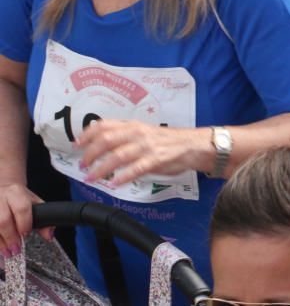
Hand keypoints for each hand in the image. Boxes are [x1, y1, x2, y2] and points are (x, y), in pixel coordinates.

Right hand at [0, 183, 48, 256]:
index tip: (26, 234)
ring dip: (0, 242)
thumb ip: (43, 219)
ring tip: (8, 252)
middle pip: (3, 220)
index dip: (24, 223)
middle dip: (11, 237)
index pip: (21, 208)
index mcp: (16, 192)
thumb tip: (49, 235)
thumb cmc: (18, 199)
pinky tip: (0, 248)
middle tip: (16, 248)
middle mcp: (0, 197)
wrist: (3, 189)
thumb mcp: (33, 204)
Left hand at [76, 120, 211, 185]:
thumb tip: (102, 142)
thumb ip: (126, 136)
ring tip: (92, 178)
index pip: (104, 125)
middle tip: (82, 166)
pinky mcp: (156, 159)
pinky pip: (135, 169)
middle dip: (90, 154)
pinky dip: (122, 176)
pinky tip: (115, 183)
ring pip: (117, 156)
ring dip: (101, 168)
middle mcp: (137, 133)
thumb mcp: (145, 132)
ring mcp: (146, 146)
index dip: (87, 135)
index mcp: (133, 125)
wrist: (193, 145)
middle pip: (106, 140)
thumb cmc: (168, 141)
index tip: (76, 145)